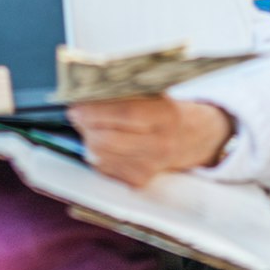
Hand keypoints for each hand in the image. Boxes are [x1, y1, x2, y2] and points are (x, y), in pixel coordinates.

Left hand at [68, 96, 233, 187]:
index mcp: (166, 115)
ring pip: (102, 156)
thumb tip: (90, 87)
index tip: (76, 105)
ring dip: (89, 139)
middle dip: (86, 126)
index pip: (126, 114)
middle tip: (77, 113)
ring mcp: (150, 167)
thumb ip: (128, 91)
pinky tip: (102, 141)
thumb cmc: (168, 108)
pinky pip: (105, 168)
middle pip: (109, 139)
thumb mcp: (156, 92)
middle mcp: (160, 144)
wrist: (193, 138)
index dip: (97, 111)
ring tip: (89, 125)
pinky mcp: (139, 181)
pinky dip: (97, 153)